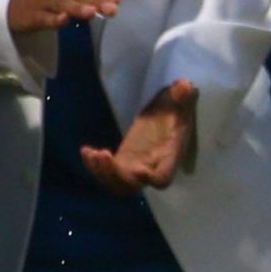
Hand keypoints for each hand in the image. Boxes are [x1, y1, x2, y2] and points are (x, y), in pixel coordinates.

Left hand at [80, 78, 198, 193]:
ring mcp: (134, 168)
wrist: (166, 115)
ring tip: (92, 153)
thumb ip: (183, 96)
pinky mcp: (122, 162)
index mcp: (167, 157)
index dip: (151, 178)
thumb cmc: (176, 110)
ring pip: (116, 183)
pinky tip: (86, 151)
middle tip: (104, 154)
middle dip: (115, 176)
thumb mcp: (180, 102)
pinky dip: (94, 166)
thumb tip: (184, 85)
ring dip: (101, 173)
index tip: (138, 169)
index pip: (162, 179)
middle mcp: (150, 167)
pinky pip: (107, 172)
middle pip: (132, 186)